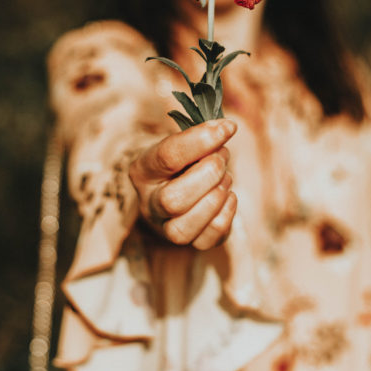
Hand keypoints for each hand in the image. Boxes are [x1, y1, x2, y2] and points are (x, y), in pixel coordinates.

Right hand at [128, 119, 237, 249]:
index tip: (226, 127)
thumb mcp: (183, 144)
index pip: (167, 157)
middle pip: (172, 200)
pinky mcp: (193, 243)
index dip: (200, 141)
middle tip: (223, 157)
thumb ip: (199, 137)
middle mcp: (149, 204)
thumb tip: (225, 129)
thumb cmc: (183, 162)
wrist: (181, 188)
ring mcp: (168, 228)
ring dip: (217, 195)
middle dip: (209, 175)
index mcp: (143, 172)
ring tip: (225, 177)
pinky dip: (227, 213)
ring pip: (186, 226)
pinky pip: (211, 237)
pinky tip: (227, 196)